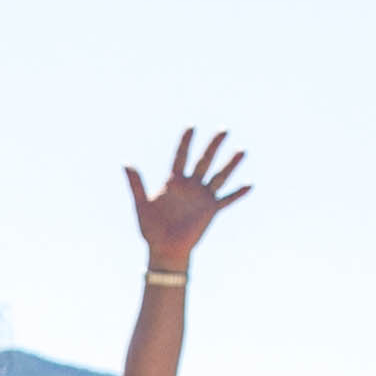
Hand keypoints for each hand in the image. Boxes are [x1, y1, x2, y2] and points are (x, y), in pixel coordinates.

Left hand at [127, 128, 251, 265]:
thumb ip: (136, 184)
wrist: (164, 249)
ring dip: (230, 164)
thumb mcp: (142, 204)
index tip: (191, 127)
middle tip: (223, 130)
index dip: (185, 142)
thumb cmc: (150, 228)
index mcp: (173, 181)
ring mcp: (202, 197)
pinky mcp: (210, 210)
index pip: (181, 156)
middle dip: (213, 146)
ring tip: (242, 151)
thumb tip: (126, 163)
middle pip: (204, 161)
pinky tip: (249, 185)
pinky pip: (226, 200)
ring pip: (219, 176)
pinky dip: (237, 194)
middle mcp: (190, 185)